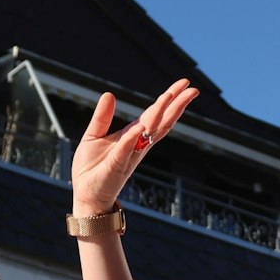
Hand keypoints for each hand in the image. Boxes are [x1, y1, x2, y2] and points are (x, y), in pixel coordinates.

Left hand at [69, 79, 196, 217]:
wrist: (86, 195)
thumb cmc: (92, 168)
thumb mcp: (94, 135)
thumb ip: (103, 117)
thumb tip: (109, 94)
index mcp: (132, 136)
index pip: (154, 114)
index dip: (169, 99)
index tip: (184, 84)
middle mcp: (136, 145)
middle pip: (161, 122)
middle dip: (176, 105)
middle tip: (192, 88)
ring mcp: (128, 155)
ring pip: (148, 133)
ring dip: (159, 115)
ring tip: (170, 97)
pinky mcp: (116, 166)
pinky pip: (125, 149)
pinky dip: (132, 138)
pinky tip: (139, 126)